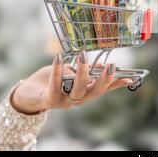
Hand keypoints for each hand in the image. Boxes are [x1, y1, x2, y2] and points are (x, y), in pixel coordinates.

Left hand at [11, 51, 133, 114]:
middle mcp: (77, 99)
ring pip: (78, 91)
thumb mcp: (70, 73)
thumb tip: (99, 64)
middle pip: (94, 92)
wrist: (27, 93)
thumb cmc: (51, 80)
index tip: (130, 78)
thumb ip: (83, 71)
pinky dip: (57, 71)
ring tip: (83, 55)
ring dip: (82, 74)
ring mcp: (64, 101)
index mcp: (84, 92)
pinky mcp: (49, 99)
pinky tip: (58, 58)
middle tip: (111, 66)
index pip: (104, 89)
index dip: (116, 84)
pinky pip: (54, 86)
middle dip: (104, 80)